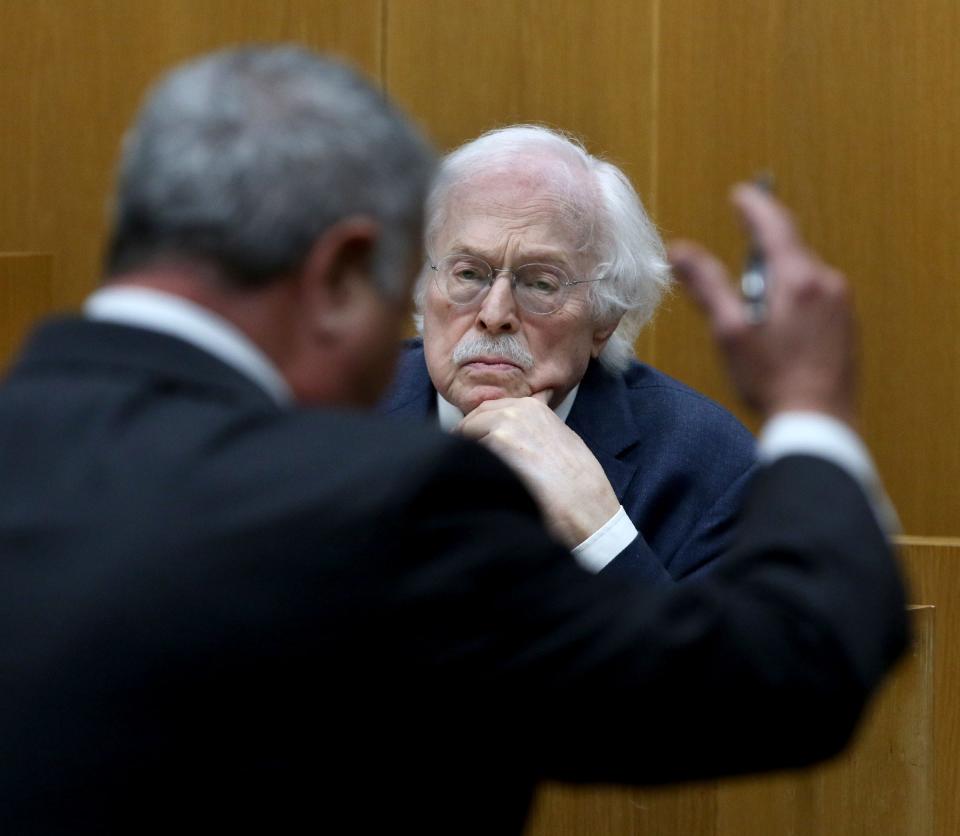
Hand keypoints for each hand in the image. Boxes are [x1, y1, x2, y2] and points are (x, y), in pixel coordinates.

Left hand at [456, 393, 620, 548]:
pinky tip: (481, 485)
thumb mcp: (561, 438)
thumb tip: (509, 435)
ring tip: (474, 475)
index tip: (471, 441)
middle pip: (473, 420)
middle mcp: (517, 412)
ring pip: (466, 438)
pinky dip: (468, 470)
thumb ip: (534, 428)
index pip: (488, 409)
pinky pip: (467, 458)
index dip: (477, 428)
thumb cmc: (580, 482)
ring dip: (465, 454)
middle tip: (463, 459)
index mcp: (533, 406)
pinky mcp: (495, 452)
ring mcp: (504, 429)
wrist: (587, 507)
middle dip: (466, 438)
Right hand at [668, 184, 856, 426]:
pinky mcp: (848, 325)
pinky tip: (780, 335)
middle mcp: (827, 283)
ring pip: (802, 277)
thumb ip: (707, 286)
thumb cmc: (771, 380)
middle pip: (788, 253)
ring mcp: (842, 304)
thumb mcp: (730, 331)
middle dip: (760, 259)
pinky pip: (816, 297)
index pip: (775, 226)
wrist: (818, 423)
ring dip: (776, 285)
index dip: (754, 207)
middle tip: (735, 291)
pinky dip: (794, 303)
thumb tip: (679, 250)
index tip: (741, 194)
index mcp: (797, 280)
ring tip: (756, 323)